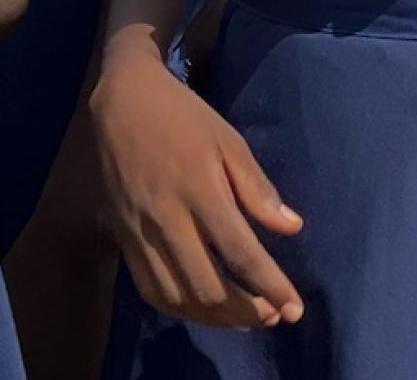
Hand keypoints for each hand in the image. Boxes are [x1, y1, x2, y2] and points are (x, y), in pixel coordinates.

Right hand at [88, 48, 304, 329]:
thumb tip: (291, 228)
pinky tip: (203, 307)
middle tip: (274, 314)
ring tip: (244, 318)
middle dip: (247, 312)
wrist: (121, 99)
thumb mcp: (229, 141)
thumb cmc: (182, 117)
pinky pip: (149, 288)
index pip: (240, 253)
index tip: (295, 308)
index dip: (272, 287)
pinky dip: (180, 308)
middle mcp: (166, 216)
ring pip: (177, 296)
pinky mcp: (122, 235)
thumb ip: (258, 188)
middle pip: (208, 287)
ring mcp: (139, 230)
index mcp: (198, 188)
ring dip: (215, 318)